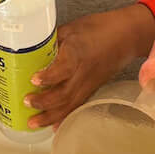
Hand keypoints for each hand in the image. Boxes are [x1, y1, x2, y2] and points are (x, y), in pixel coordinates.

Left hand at [28, 6, 154, 129]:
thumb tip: (31, 49)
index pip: (63, 69)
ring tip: (34, 123)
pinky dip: (65, 118)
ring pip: (70, 105)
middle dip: (44, 102)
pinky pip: (78, 106)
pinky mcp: (93, 89)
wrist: (127, 35)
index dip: (48, 77)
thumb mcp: (72, 27)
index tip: (34, 79)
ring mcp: (89, 83)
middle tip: (27, 103)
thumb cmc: (101, 27)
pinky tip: (54, 126)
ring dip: (50, 116)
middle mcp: (84, 72)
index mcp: (78, 52)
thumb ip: (52, 40)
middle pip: (64, 93)